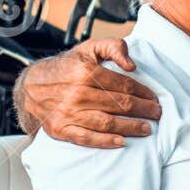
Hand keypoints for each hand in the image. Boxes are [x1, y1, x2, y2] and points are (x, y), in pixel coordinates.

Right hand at [19, 39, 161, 146]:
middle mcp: (77, 93)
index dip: (143, 93)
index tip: (154, 98)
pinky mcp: (60, 129)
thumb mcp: (89, 49)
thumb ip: (114, 48)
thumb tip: (131, 65)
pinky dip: (105, 142)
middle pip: (120, 105)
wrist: (32, 86)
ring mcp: (68, 113)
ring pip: (107, 123)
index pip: (124, 85)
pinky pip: (86, 138)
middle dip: (143, 110)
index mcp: (86, 72)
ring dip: (131, 128)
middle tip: (157, 114)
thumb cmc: (67, 67)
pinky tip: (122, 142)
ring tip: (147, 129)